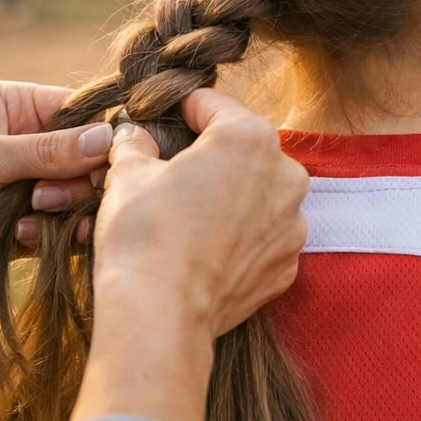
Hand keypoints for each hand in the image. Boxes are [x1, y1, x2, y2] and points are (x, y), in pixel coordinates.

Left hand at [0, 81, 113, 282]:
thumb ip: (48, 151)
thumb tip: (111, 138)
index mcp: (17, 108)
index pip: (80, 114)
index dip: (101, 137)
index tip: (112, 161)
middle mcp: (26, 144)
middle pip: (87, 161)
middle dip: (80, 181)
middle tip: (50, 194)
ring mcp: (23, 188)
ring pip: (76, 200)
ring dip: (65, 211)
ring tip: (36, 214)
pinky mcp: (18, 229)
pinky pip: (55, 232)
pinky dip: (47, 237)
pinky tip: (20, 237)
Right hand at [69, 89, 309, 420]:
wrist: (159, 315)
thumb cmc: (143, 233)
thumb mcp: (128, 172)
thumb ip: (135, 143)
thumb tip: (134, 136)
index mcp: (249, 137)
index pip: (213, 105)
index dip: (180, 110)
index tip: (162, 121)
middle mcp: (285, 175)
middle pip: (243, 149)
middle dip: (210, 156)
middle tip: (170, 173)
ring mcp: (292, 225)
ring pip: (258, 194)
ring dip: (229, 196)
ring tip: (187, 216)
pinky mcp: (286, 267)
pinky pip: (262, 237)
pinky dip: (239, 238)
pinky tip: (204, 250)